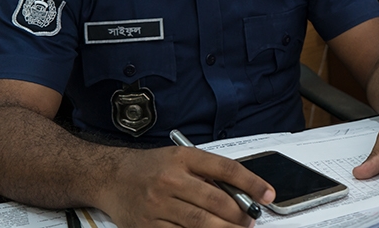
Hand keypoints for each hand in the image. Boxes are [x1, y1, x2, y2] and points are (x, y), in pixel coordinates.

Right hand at [100, 146, 274, 227]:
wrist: (110, 176)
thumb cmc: (150, 167)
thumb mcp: (180, 158)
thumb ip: (208, 172)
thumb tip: (241, 193)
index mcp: (183, 158)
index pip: (226, 169)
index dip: (252, 183)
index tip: (268, 195)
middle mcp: (169, 180)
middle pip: (215, 201)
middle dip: (240, 215)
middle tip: (252, 221)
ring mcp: (157, 205)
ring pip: (199, 223)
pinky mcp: (146, 226)